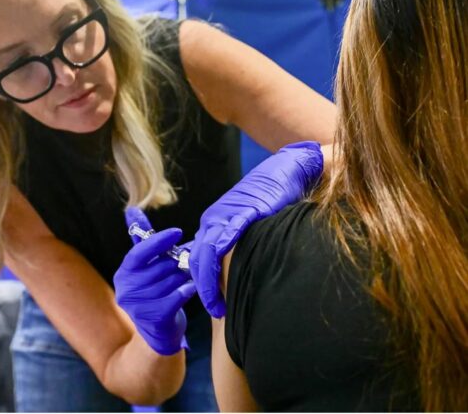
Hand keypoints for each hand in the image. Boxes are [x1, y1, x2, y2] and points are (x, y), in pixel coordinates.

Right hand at [114, 207, 195, 354]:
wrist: (157, 333)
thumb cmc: (155, 291)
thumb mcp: (145, 266)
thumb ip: (141, 240)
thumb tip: (132, 209)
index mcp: (124, 273)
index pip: (139, 253)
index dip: (159, 241)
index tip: (178, 232)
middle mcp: (126, 290)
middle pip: (161, 267)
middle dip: (179, 262)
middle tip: (190, 260)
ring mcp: (138, 307)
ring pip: (171, 280)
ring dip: (185, 276)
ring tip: (189, 275)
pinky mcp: (154, 319)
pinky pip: (177, 296)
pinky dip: (188, 290)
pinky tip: (191, 288)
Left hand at [189, 141, 323, 317]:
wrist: (284, 171)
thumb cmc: (271, 199)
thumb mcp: (251, 225)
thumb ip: (241, 244)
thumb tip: (243, 272)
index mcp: (214, 224)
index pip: (198, 257)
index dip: (201, 283)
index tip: (211, 303)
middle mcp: (213, 219)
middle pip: (196, 259)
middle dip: (202, 288)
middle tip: (215, 310)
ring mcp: (226, 215)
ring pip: (205, 252)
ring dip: (207, 282)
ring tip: (217, 306)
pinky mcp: (243, 211)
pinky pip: (225, 236)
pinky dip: (219, 257)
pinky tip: (220, 277)